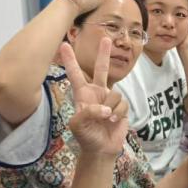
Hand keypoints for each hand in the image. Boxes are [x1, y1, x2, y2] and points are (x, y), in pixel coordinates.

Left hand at [59, 38, 128, 156]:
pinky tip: (113, 121)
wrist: (101, 149)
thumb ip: (87, 113)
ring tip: (105, 119)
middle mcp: (97, 93)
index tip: (64, 45)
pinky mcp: (121, 107)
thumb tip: (104, 107)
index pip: (76, 74)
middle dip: (104, 54)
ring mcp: (110, 99)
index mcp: (82, 94)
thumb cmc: (86, 137)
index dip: (70, 60)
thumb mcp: (78, 125)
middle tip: (106, 39)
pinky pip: (123, 104)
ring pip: (114, 93)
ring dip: (110, 108)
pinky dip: (118, 113)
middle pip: (101, 69)